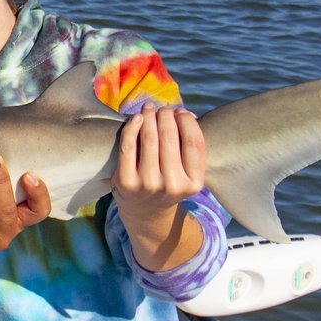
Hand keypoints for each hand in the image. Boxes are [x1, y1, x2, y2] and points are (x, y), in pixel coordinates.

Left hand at [111, 106, 206, 225]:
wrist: (145, 212)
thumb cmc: (168, 182)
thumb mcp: (187, 172)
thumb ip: (189, 147)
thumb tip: (187, 113)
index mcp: (194, 183)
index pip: (194, 142)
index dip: (187, 120)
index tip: (181, 112)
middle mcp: (172, 185)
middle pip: (170, 136)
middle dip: (166, 115)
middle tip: (162, 109)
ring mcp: (148, 184)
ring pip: (149, 137)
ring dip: (149, 116)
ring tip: (149, 109)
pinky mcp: (126, 182)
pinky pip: (128, 145)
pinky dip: (131, 127)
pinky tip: (136, 118)